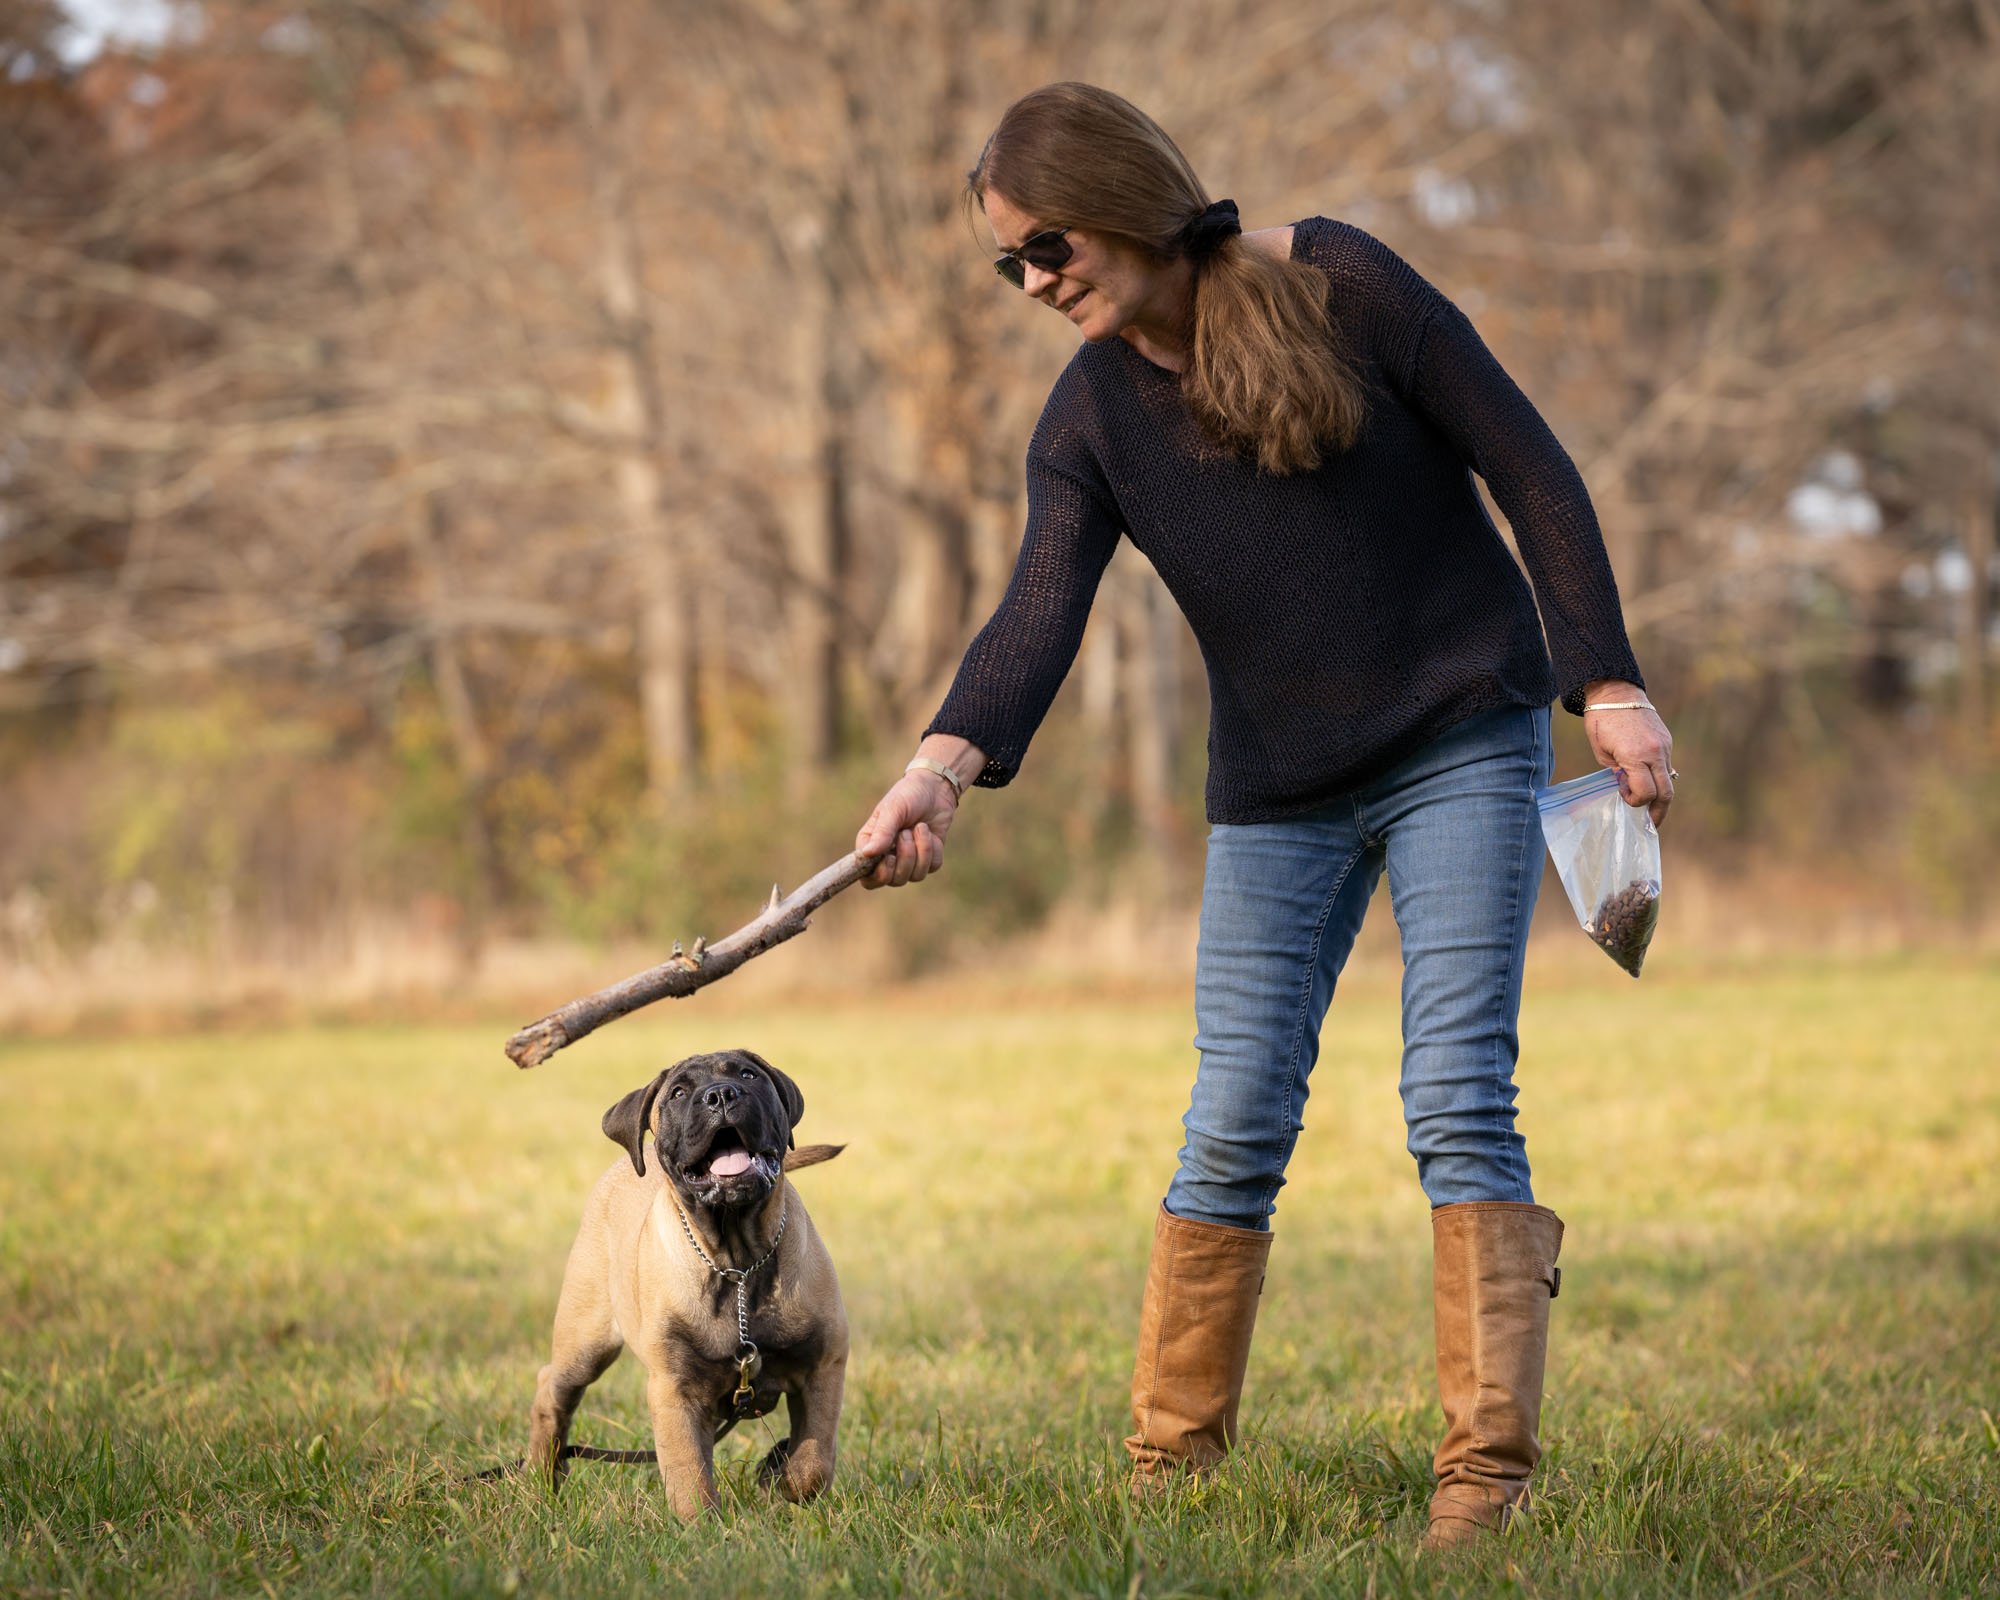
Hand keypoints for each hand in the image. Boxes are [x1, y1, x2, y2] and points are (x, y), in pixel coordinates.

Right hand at [855, 771, 955, 888]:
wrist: (935, 788)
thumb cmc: (907, 795)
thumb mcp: (893, 809)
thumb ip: (882, 832)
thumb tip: (867, 854)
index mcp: (871, 846)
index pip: (867, 878)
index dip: (878, 875)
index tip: (889, 857)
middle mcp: (887, 858)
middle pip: (893, 880)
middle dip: (905, 857)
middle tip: (906, 833)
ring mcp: (908, 860)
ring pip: (914, 876)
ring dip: (921, 850)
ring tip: (920, 827)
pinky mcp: (928, 859)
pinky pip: (932, 867)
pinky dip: (933, 849)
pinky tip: (930, 833)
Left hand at [1582, 679, 1674, 827]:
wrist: (1615, 692)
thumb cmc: (1601, 722)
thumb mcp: (1602, 752)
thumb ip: (1617, 773)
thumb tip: (1628, 787)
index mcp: (1635, 756)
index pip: (1645, 792)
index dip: (1635, 801)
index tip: (1624, 796)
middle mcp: (1655, 753)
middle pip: (1667, 793)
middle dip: (1659, 811)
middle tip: (1650, 824)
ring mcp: (1664, 747)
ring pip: (1670, 781)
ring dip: (1661, 796)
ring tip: (1651, 808)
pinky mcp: (1667, 741)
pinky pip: (1667, 766)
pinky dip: (1659, 778)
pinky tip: (1649, 782)